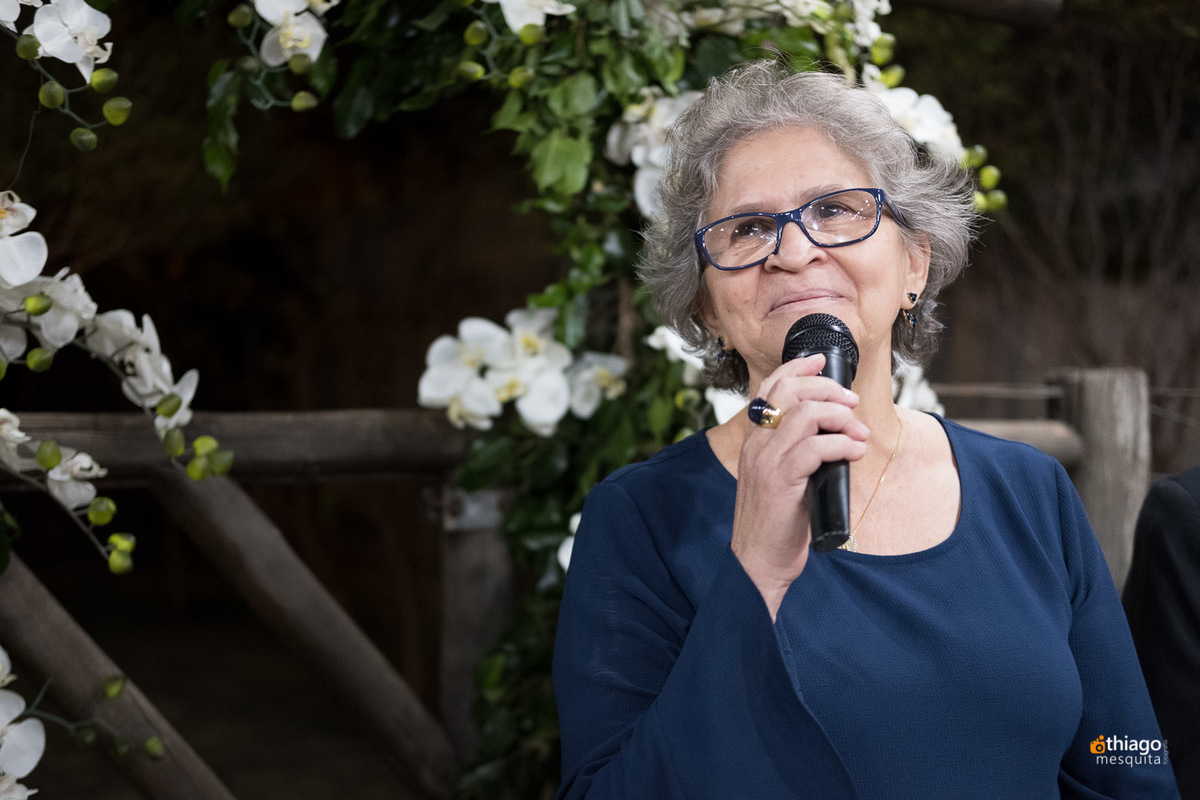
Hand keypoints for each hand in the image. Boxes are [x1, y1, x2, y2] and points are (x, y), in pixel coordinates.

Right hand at [731, 354, 868, 619]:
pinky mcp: (782, 480)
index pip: (770, 388)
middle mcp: (757, 444)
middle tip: (851, 402)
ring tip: (858, 433)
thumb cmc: (776, 523)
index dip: (797, 369)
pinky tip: (854, 452)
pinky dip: (842, 444)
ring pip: (806, 415)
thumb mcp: (781, 478)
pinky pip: (816, 447)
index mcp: (754, 440)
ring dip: (841, 417)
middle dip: (827, 389)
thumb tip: (835, 433)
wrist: (759, 561)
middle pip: (790, 392)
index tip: (820, 362)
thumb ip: (797, 453)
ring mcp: (767, 461)